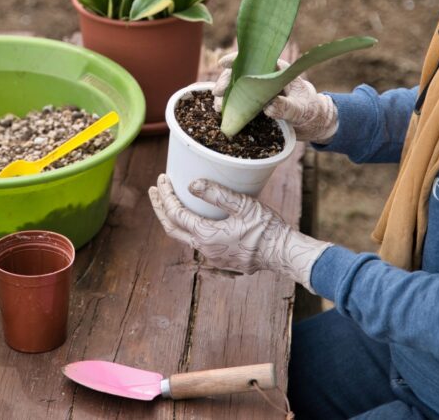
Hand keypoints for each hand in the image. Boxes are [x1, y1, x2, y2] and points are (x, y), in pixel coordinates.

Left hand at [148, 174, 331, 292]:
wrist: (283, 254)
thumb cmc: (267, 229)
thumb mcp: (243, 205)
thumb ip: (217, 194)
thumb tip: (192, 185)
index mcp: (206, 236)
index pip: (176, 213)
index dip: (166, 195)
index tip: (162, 179)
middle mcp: (204, 250)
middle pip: (172, 229)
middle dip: (161, 208)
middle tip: (155, 189)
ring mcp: (212, 257)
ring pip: (184, 237)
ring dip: (174, 218)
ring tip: (170, 201)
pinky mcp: (221, 259)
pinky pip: (198, 242)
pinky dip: (189, 227)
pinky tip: (194, 217)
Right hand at [211, 52, 338, 143]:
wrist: (313, 122)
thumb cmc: (310, 110)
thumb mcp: (301, 110)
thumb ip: (286, 107)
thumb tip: (268, 107)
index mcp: (277, 70)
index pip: (255, 59)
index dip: (237, 60)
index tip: (223, 64)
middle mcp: (265, 77)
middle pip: (241, 73)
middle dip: (227, 81)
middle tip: (217, 94)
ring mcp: (259, 91)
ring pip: (238, 88)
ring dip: (226, 96)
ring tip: (219, 109)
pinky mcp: (256, 104)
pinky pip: (240, 103)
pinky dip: (230, 107)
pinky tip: (223, 114)